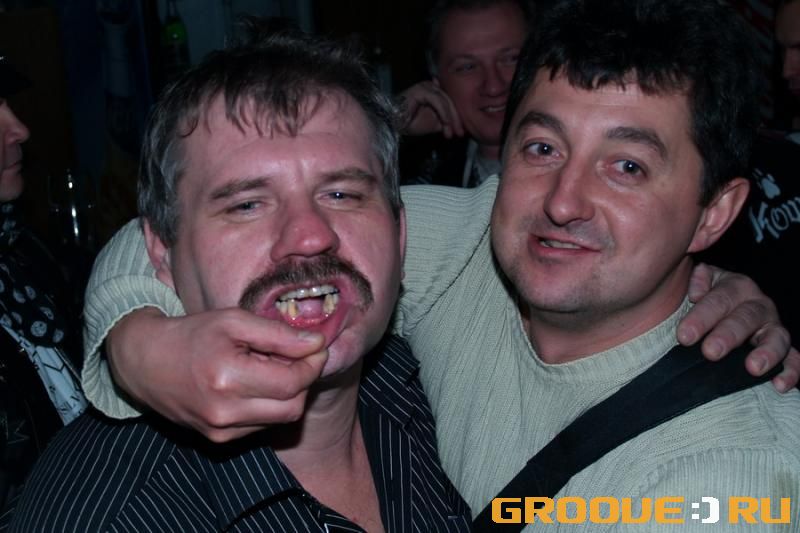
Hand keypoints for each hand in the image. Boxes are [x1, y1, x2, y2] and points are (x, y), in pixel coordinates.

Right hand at [107, 307, 328, 441]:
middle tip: (297, 356)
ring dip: (287, 394)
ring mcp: (220, 431)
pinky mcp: (218, 439)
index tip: (317, 347)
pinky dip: (269, 405)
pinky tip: (255, 383)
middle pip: (293, 407)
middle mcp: (224, 412)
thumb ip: (278, 334)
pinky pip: (262, 425)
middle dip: (304, 381)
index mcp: (227, 378)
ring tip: (271, 367)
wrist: (145, 363)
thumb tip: (317, 344)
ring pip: (280, 419)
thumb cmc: (192, 335)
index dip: (313, 364)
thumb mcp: (234, 321)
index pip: (293, 382)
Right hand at [396, 81, 464, 137]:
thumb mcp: (435, 124)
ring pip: (445, 100)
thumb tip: (461, 126)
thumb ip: (447, 121)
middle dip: (456, 119)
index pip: (452, 102)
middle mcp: (432, 86)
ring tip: (450, 131)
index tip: (461, 132)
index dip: (458, 117)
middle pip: (450, 101)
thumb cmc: (411, 124)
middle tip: (460, 133)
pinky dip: (443, 112)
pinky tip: (446, 123)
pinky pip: (437, 100)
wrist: (394, 125)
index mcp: (436, 92)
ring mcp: (426, 86)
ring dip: (450, 118)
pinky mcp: (421, 90)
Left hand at [678, 263, 797, 391]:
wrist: (714, 315)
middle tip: (710, 352)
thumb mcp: (695, 285)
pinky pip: (793, 359)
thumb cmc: (700, 302)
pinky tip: (779, 385)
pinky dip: (790, 371)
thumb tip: (696, 292)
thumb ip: (696, 281)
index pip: (719, 299)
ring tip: (752, 368)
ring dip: (766, 352)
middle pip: (745, 318)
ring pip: (776, 337)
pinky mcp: (784, 349)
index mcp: (735, 286)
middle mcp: (758, 305)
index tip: (684, 336)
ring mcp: (773, 327)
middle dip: (728, 335)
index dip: (701, 317)